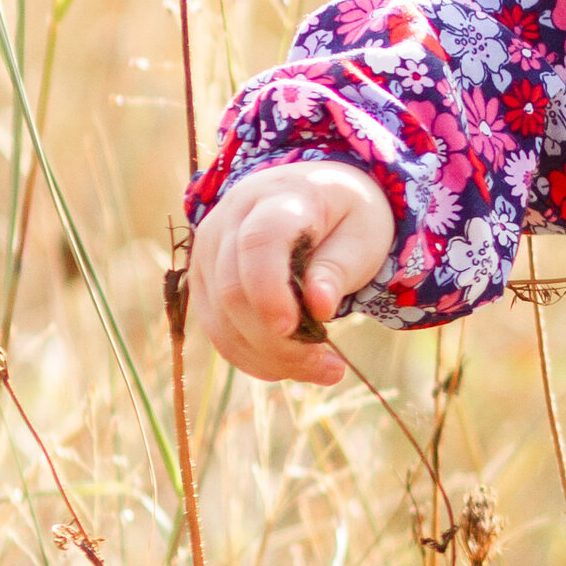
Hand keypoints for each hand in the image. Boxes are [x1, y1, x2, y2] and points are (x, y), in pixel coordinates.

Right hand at [186, 161, 394, 385]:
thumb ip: (338, 267)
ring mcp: (209, 251)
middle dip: (278, 341)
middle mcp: (230, 220)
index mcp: (278, 197)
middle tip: (332, 367)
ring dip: (268, 357)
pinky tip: (290, 368)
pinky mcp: (204, 281)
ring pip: (221, 319)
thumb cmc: (344, 216)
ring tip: (322, 369)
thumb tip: (320, 307)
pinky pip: (218, 330)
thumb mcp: (361, 234)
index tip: (292, 329)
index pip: (259, 242)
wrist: (311, 195)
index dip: (269, 289)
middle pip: (235, 291)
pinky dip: (252, 357)